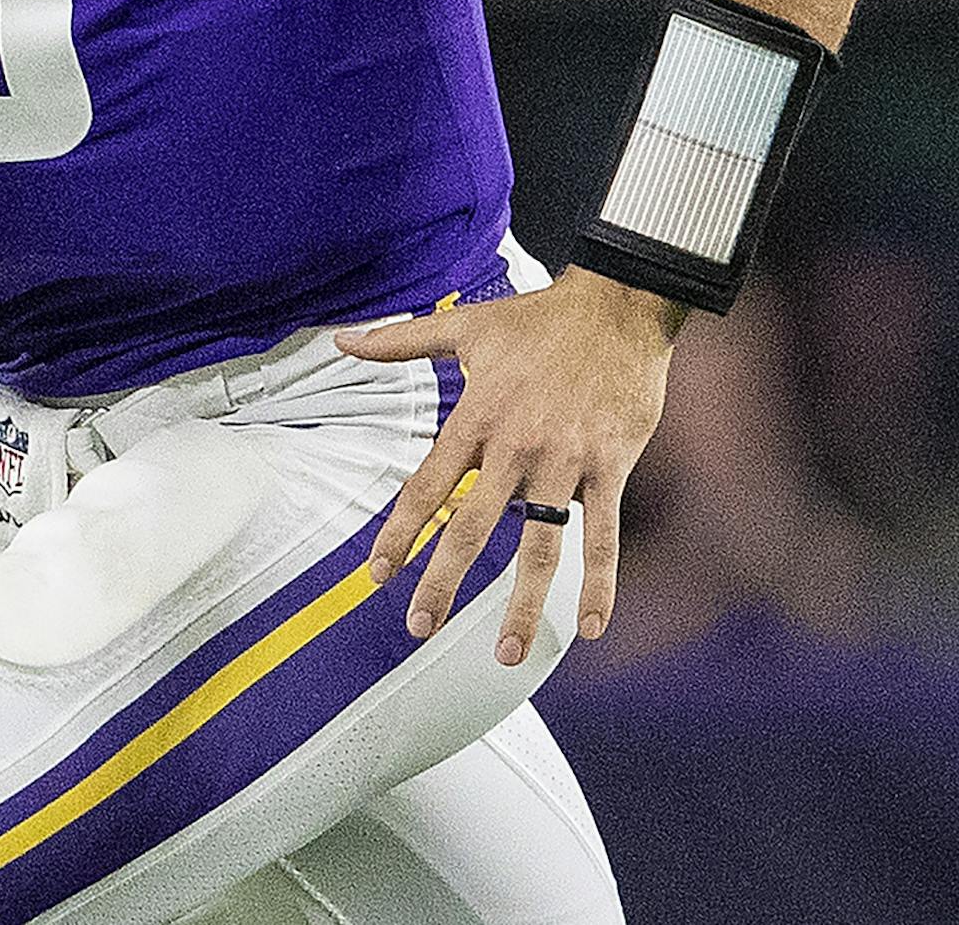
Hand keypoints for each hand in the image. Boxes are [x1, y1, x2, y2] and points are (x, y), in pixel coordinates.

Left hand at [336, 268, 680, 659]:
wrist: (616, 305)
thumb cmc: (538, 318)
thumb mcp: (464, 325)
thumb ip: (401, 341)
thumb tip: (341, 341)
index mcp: (477, 416)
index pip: (427, 484)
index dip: (400, 532)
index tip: (378, 574)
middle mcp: (516, 445)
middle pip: (472, 526)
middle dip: (443, 581)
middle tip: (419, 625)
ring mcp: (565, 460)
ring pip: (539, 547)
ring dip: (523, 606)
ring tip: (506, 653)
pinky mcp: (611, 466)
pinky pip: (602, 535)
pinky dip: (599, 584)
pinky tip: (591, 627)